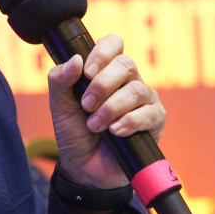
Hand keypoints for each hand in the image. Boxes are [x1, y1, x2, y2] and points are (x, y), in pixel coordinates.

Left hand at [47, 34, 163, 189]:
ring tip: (95, 125)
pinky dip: (128, 122)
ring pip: (137, 90)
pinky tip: (115, 132)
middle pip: (126, 64)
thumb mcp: (60, 106)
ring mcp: (144, 100)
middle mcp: (128, 81)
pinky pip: (149, 113)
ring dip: (111, 108)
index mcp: (106, 71)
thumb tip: (75, 60)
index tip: (87, 73)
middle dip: (102, 85)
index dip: (102, 53)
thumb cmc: (75, 133)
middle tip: (86, 105)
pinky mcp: (155, 120)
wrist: (84, 168)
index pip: (114, 44)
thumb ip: (60, 81)